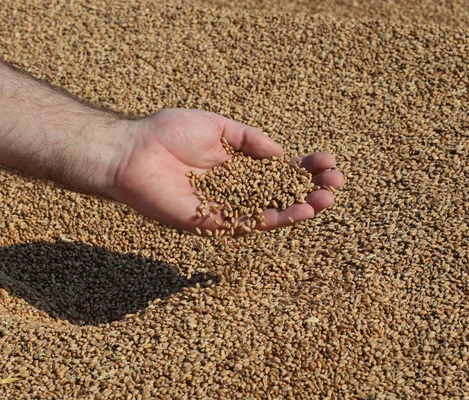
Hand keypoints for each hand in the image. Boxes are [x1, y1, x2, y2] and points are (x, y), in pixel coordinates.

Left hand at [109, 108, 344, 233]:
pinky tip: (300, 211)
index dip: (302, 168)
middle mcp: (232, 190)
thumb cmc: (166, 133)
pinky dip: (275, 219)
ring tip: (328, 198)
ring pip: (269, 212)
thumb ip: (249, 139)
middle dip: (308, 188)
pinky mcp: (212, 222)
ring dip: (300, 207)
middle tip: (336, 182)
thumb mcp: (216, 125)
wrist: (132, 152)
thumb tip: (281, 153)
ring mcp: (224, 208)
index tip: (326, 160)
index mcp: (233, 166)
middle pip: (278, 193)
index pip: (276, 170)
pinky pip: (248, 223)